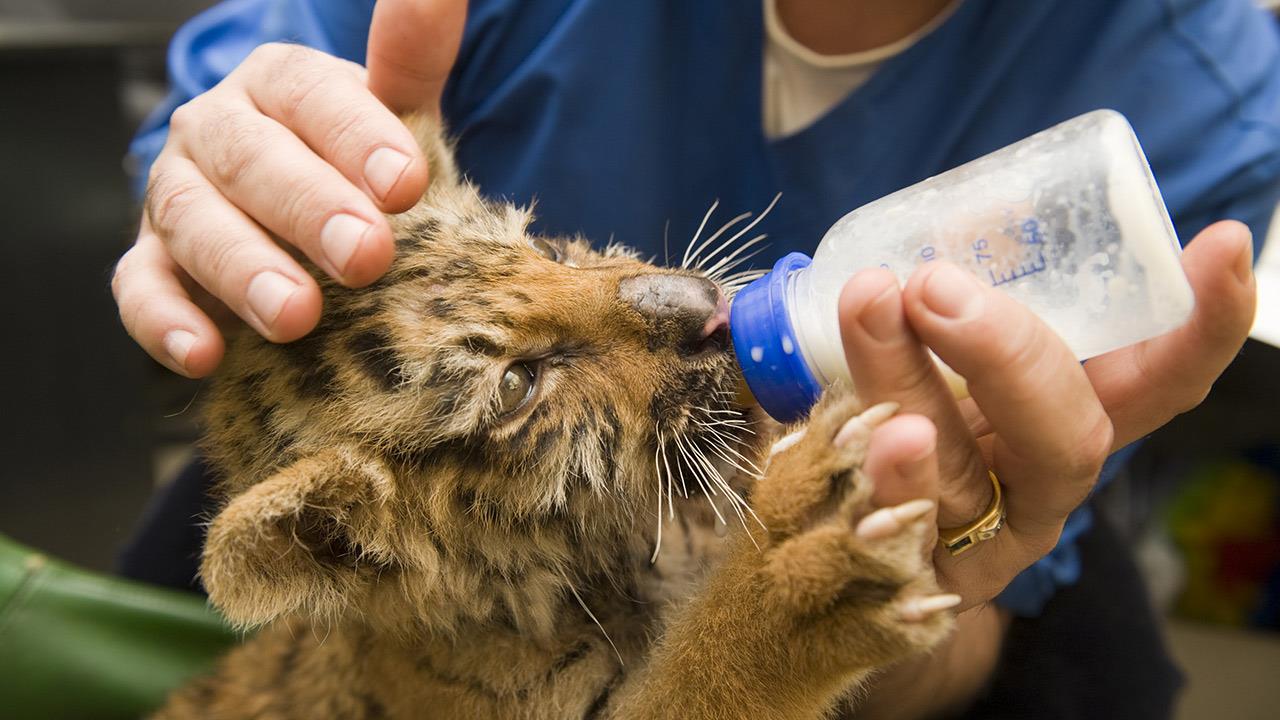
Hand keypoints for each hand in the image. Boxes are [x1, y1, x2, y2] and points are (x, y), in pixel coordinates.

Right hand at [112, 0, 467, 376]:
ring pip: (192, 221)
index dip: (357, 137)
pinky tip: (204, 354)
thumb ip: (412, 57)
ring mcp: (177, 196)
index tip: (408, 184)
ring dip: (243, 270)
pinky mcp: (152, 263)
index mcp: (278, 84)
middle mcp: (217, 130)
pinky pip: (141, 287)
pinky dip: (164, 321)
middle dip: (309, 209)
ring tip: (298, 316)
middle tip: (367, 256)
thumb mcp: (396, 110)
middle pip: (250, 160)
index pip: (310, 96)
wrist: (308, 210)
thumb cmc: (359, 162)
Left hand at [838, 220, 1256, 609]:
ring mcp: (979, 545)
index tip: (1222, 245)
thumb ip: (944, 296)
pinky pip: (894, 534)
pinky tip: (865, 437)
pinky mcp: (907, 579)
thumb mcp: (928, 347)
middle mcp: (1040, 487)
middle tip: (933, 283)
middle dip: (1009, 352)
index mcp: (1067, 421)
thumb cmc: (897, 416)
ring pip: (956, 473)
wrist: (835, 537)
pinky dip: (882, 480)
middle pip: (1067, 437)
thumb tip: (946, 222)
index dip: (1198, 326)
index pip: (1156, 380)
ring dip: (908, 387)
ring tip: (873, 315)